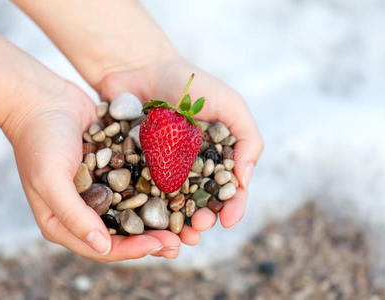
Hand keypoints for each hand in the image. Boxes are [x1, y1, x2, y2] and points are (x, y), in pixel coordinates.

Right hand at [2, 81, 180, 260]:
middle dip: (151, 240)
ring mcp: (100, 189)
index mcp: (63, 223)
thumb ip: (74, 215)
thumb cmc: (40, 141)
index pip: (103, 247)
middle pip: (122, 235)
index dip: (134, 250)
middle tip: (181, 242)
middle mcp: (84, 210)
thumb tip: (102, 247)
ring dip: (157, 221)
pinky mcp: (112, 170)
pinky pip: (136, 185)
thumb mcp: (51, 180)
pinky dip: (155, 191)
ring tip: (185, 225)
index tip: (162, 244)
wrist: (45, 99)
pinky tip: (178, 192)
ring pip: (133, 212)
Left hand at [98, 57, 263, 244]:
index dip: (233, 206)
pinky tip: (149, 223)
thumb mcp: (231, 104)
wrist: (142, 69)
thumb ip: (248, 139)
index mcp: (217, 157)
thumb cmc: (192, 85)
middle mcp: (192, 169)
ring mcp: (163, 171)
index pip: (229, 189)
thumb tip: (245, 180)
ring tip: (178, 237)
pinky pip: (143, 195)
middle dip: (203, 220)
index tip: (229, 220)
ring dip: (177, 225)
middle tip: (199, 229)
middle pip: (201, 203)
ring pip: (173, 207)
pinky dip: (148, 212)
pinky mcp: (137, 170)